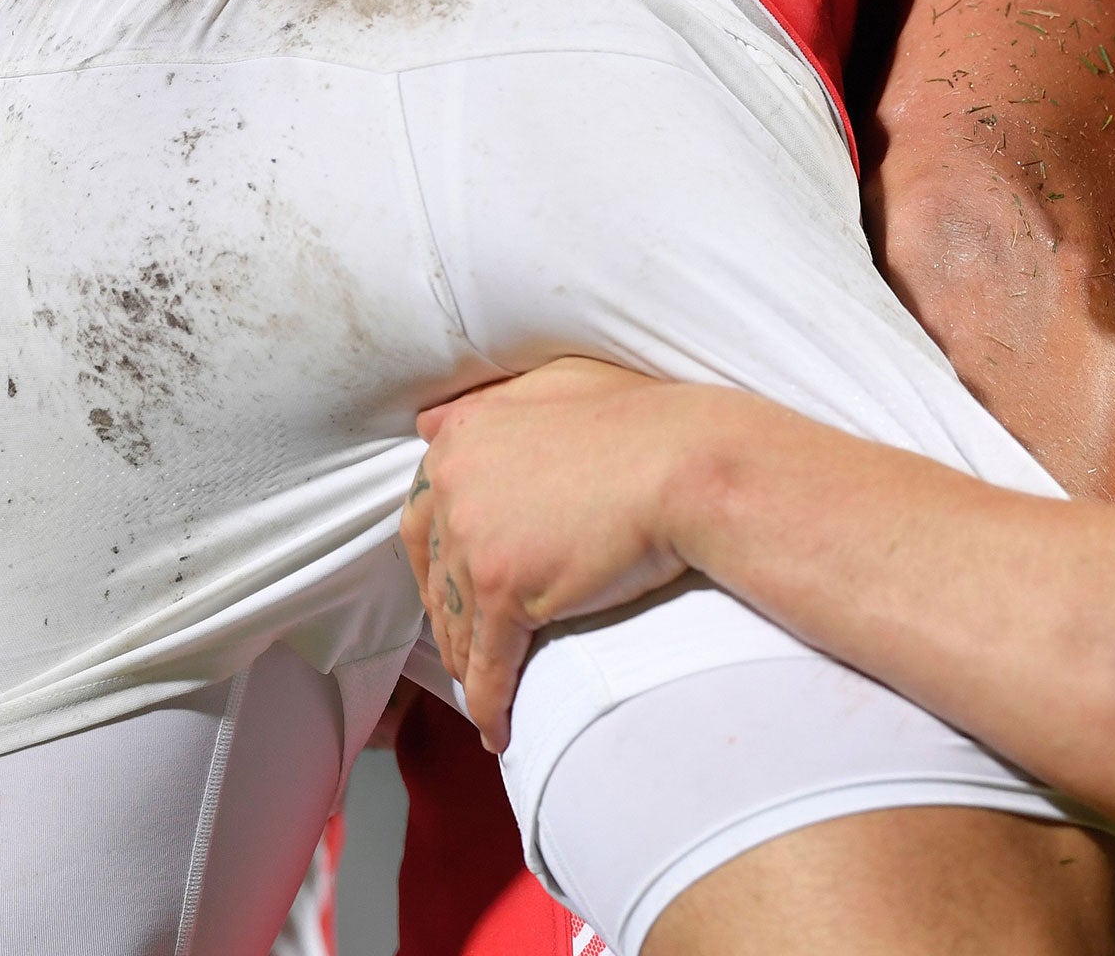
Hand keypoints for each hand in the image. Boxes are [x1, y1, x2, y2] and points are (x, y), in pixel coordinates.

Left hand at [403, 359, 690, 752]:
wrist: (689, 463)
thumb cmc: (640, 421)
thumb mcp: (554, 384)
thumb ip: (491, 404)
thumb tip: (427, 424)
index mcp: (461, 439)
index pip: (425, 511)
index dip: (438, 556)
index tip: (452, 583)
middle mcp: (454, 487)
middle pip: (432, 570)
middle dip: (445, 614)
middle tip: (464, 643)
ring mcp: (474, 541)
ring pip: (455, 623)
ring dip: (466, 663)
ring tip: (484, 689)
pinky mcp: (504, 593)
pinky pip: (487, 664)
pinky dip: (488, 703)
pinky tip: (498, 730)